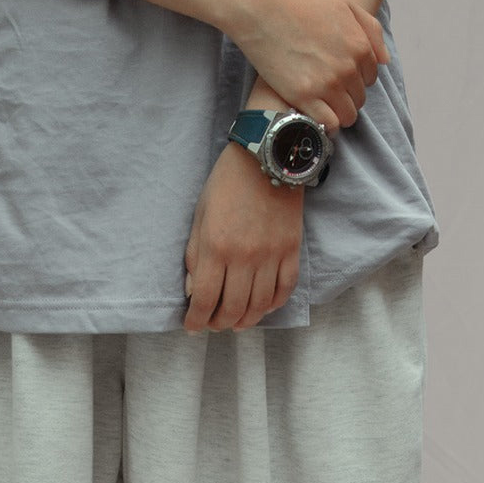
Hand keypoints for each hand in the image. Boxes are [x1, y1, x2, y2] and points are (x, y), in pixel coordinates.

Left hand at [183, 143, 303, 333]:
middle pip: (232, 309)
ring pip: (260, 305)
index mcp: (217, 246)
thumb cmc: (227, 184)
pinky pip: (284, 289)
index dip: (196, 320)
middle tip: (213, 325)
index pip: (205, 299)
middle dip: (219, 324)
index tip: (192, 327)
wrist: (267, 156)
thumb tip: (193, 292)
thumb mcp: (200, 216)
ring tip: (236, 322)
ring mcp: (271, 255)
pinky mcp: (292, 250)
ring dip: (246, 320)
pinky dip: (273, 305)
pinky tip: (262, 307)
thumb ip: (195, 256)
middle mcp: (245, 256)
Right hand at [229, 0, 388, 134]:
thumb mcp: (344, 3)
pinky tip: (316, 115)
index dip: (356, 77)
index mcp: (360, 45)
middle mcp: (348, 68)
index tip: (339, 74)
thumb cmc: (301, 1)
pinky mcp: (304, 97)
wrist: (263, 7)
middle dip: (347, 95)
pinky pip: (329, 125)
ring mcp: (327, 84)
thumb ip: (370, 30)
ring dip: (339, 113)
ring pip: (348, 115)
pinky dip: (327, 125)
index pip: (370, 77)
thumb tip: (384, 61)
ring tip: (322, 104)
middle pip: (359, 97)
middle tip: (327, 88)